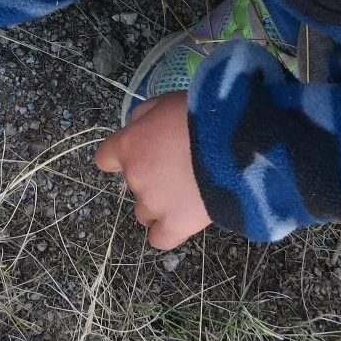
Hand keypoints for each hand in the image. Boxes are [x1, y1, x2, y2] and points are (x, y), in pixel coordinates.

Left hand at [95, 91, 211, 249]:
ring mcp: (153, 204)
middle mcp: (135, 177)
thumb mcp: (168, 101)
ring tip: (188, 193)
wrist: (235, 144)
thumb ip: (146, 115)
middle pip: (133, 185)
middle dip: (152, 178)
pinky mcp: (175, 225)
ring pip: (144, 213)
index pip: (106, 158)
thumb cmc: (203, 116)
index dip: (124, 157)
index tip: (142, 154)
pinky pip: (159, 239)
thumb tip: (139, 125)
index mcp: (129, 146)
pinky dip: (167, 232)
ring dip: (160, 204)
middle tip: (180, 167)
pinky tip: (181, 221)